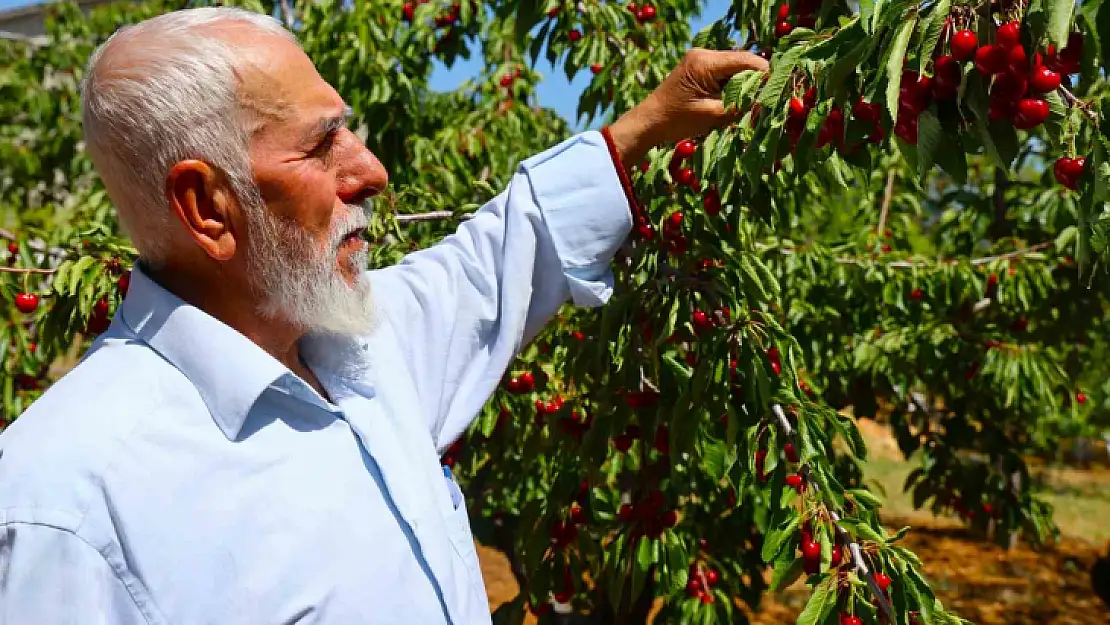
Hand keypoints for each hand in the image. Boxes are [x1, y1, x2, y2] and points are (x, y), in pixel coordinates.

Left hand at [607, 48, 768, 164]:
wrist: (648, 122)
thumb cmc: (676, 121)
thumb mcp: (713, 115)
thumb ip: (741, 105)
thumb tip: (768, 101)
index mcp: (705, 62)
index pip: (747, 62)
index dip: (767, 75)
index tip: (783, 90)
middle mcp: (704, 54)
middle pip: (743, 62)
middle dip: (758, 81)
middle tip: (773, 100)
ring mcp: (701, 59)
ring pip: (736, 68)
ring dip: (747, 84)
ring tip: (757, 103)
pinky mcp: (700, 68)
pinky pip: (726, 73)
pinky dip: (735, 86)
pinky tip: (740, 101)